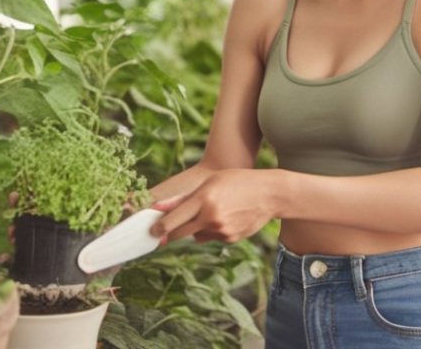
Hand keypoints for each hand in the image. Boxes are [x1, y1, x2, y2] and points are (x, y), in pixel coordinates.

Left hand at [148, 168, 280, 244]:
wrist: (270, 194)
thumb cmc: (238, 181)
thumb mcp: (209, 182)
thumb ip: (183, 198)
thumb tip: (158, 207)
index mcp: (204, 199)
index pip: (172, 220)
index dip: (158, 228)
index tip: (151, 231)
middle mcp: (211, 217)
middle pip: (179, 233)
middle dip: (169, 233)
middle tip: (161, 232)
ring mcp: (221, 231)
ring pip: (196, 236)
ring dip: (195, 228)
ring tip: (211, 212)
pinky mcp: (230, 239)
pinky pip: (211, 238)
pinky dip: (212, 231)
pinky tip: (225, 217)